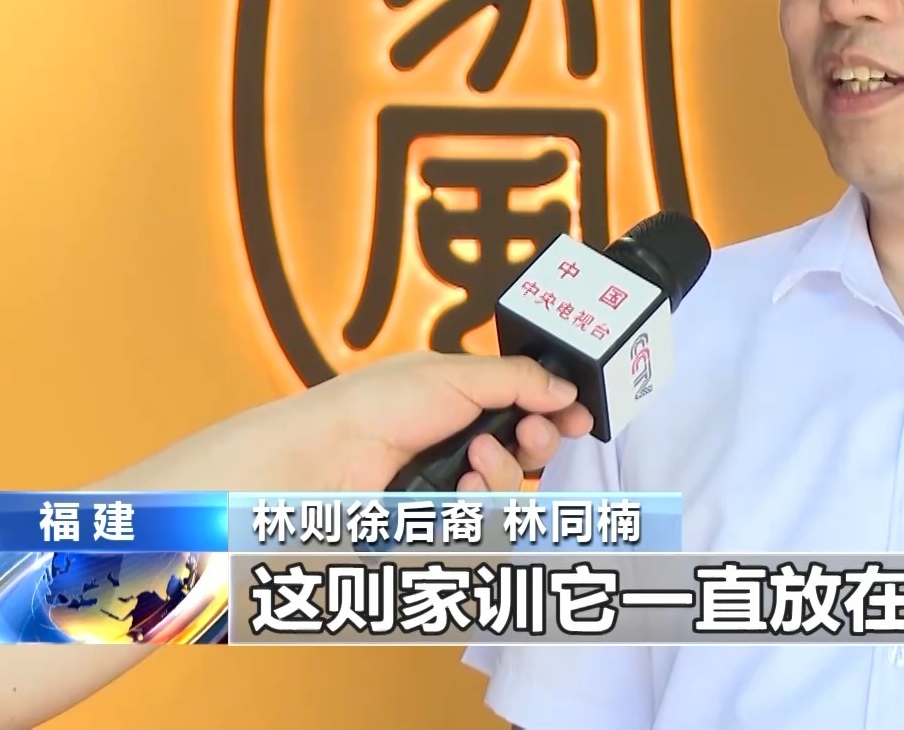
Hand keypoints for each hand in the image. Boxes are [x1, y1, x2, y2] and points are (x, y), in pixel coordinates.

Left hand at [112, 353, 593, 494]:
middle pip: (529, 456)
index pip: (528, 409)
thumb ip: (517, 379)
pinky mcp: (437, 529)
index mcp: (462, 400)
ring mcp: (448, 490)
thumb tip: (563, 388)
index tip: (581, 416)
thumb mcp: (453, 375)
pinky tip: (459, 492)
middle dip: (538, 443)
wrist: (322, 462)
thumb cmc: (370, 408)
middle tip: (532, 434)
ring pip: (510, 495)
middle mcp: (459, 446)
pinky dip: (479, 509)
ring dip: (503, 475)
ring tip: (474, 460)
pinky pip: (483, 529)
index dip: (558, 413)